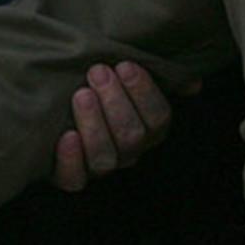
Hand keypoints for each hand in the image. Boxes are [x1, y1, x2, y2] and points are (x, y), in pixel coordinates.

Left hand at [50, 61, 183, 191]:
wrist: (51, 104)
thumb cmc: (94, 82)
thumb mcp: (122, 75)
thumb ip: (158, 74)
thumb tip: (193, 83)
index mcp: (147, 128)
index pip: (158, 119)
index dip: (144, 93)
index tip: (125, 65)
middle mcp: (127, 151)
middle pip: (132, 137)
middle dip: (115, 102)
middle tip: (97, 71)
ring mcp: (98, 166)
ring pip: (105, 158)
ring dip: (94, 124)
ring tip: (81, 94)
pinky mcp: (69, 175)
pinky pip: (74, 179)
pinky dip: (71, 159)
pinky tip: (66, 135)